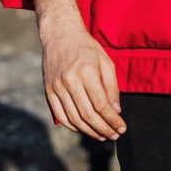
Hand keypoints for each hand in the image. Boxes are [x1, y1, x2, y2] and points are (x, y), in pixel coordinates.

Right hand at [40, 23, 127, 140]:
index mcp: (86, 72)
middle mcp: (70, 81)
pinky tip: (84, 129)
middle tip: (114, 136)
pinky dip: (73, 126)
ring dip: (89, 131)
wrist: (60, 35)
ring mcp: (57, 87)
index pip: (101, 104)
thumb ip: (111, 87)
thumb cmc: (86, 47)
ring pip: (74, 119)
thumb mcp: (105, 61)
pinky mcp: (49, 91)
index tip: (121, 128)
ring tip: (102, 136)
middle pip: (88, 114)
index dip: (112, 120)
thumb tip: (115, 111)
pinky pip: (60, 116)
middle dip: (103, 129)